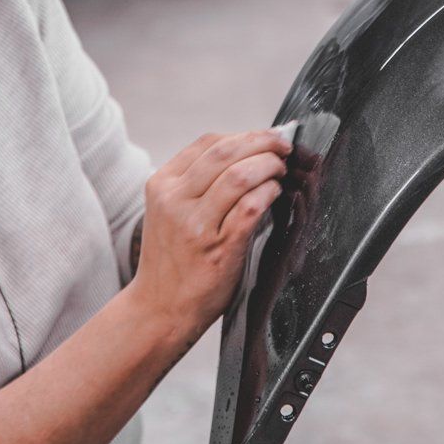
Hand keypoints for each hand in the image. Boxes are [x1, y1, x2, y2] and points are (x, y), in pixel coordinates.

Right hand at [128, 129, 291, 340]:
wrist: (159, 308)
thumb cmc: (172, 260)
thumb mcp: (170, 212)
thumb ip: (196, 184)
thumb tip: (246, 153)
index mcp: (162, 184)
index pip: (208, 143)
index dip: (244, 135)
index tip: (266, 138)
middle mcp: (174, 200)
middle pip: (225, 151)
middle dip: (262, 142)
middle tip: (283, 146)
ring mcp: (194, 224)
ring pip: (239, 175)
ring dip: (268, 166)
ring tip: (281, 169)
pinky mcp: (217, 248)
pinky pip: (249, 208)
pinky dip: (268, 194)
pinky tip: (275, 193)